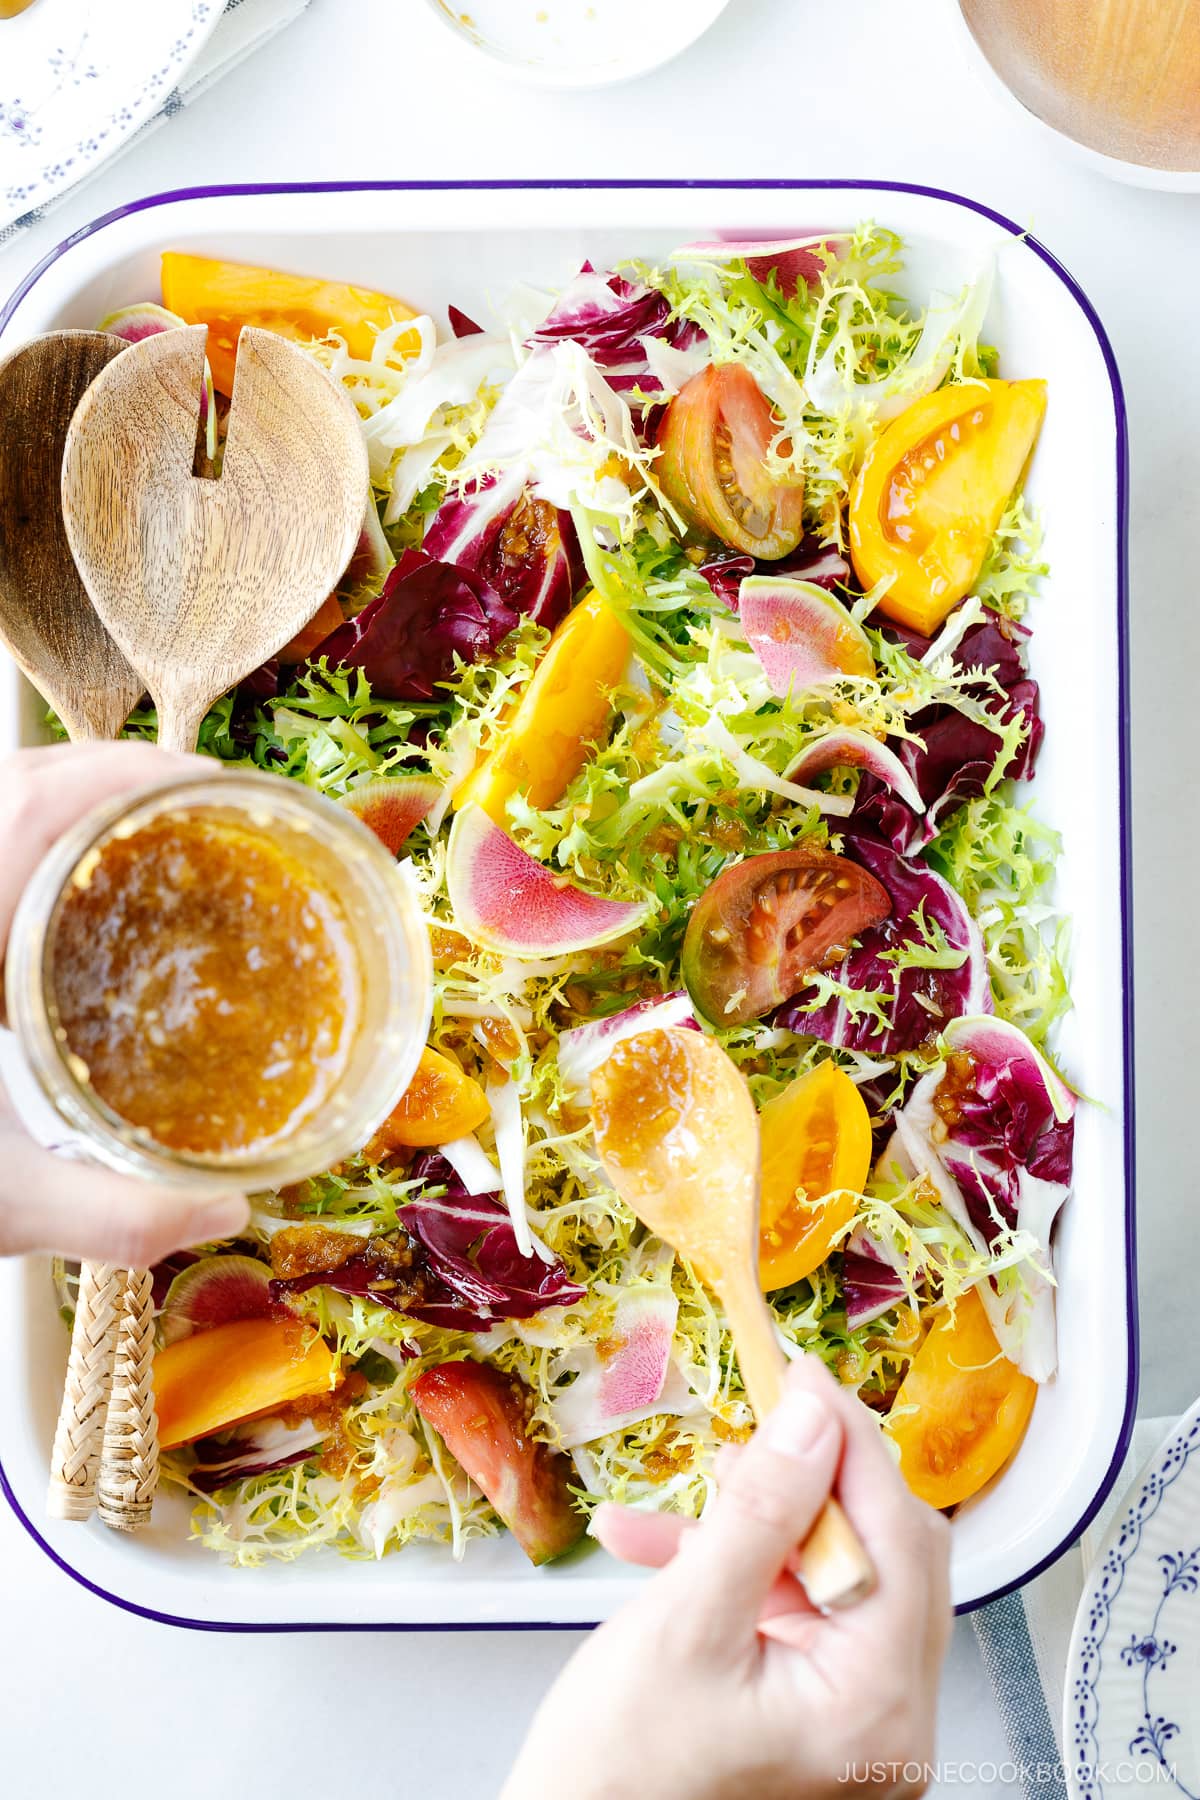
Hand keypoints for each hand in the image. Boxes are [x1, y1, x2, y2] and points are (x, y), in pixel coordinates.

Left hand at [0, 743, 248, 1262]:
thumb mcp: (3, 1203)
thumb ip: (114, 1215)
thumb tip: (223, 1215)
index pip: (31, 803)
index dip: (122, 774)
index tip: (202, 779)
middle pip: (17, 783)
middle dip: (110, 775)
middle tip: (196, 802)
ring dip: (69, 802)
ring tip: (148, 833)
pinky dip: (32, 843)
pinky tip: (73, 896)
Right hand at [502, 1356, 950, 1799]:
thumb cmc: (617, 1772)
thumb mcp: (686, 1620)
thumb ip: (759, 1512)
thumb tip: (811, 1419)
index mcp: (875, 1705)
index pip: (896, 1535)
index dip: (847, 1442)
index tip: (803, 1376)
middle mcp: (889, 1720)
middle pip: (883, 1551)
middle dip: (809, 1481)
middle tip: (758, 1424)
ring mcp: (857, 1719)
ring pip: (837, 1571)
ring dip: (763, 1522)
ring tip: (696, 1503)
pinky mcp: (819, 1709)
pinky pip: (799, 1608)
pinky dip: (741, 1570)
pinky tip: (664, 1549)